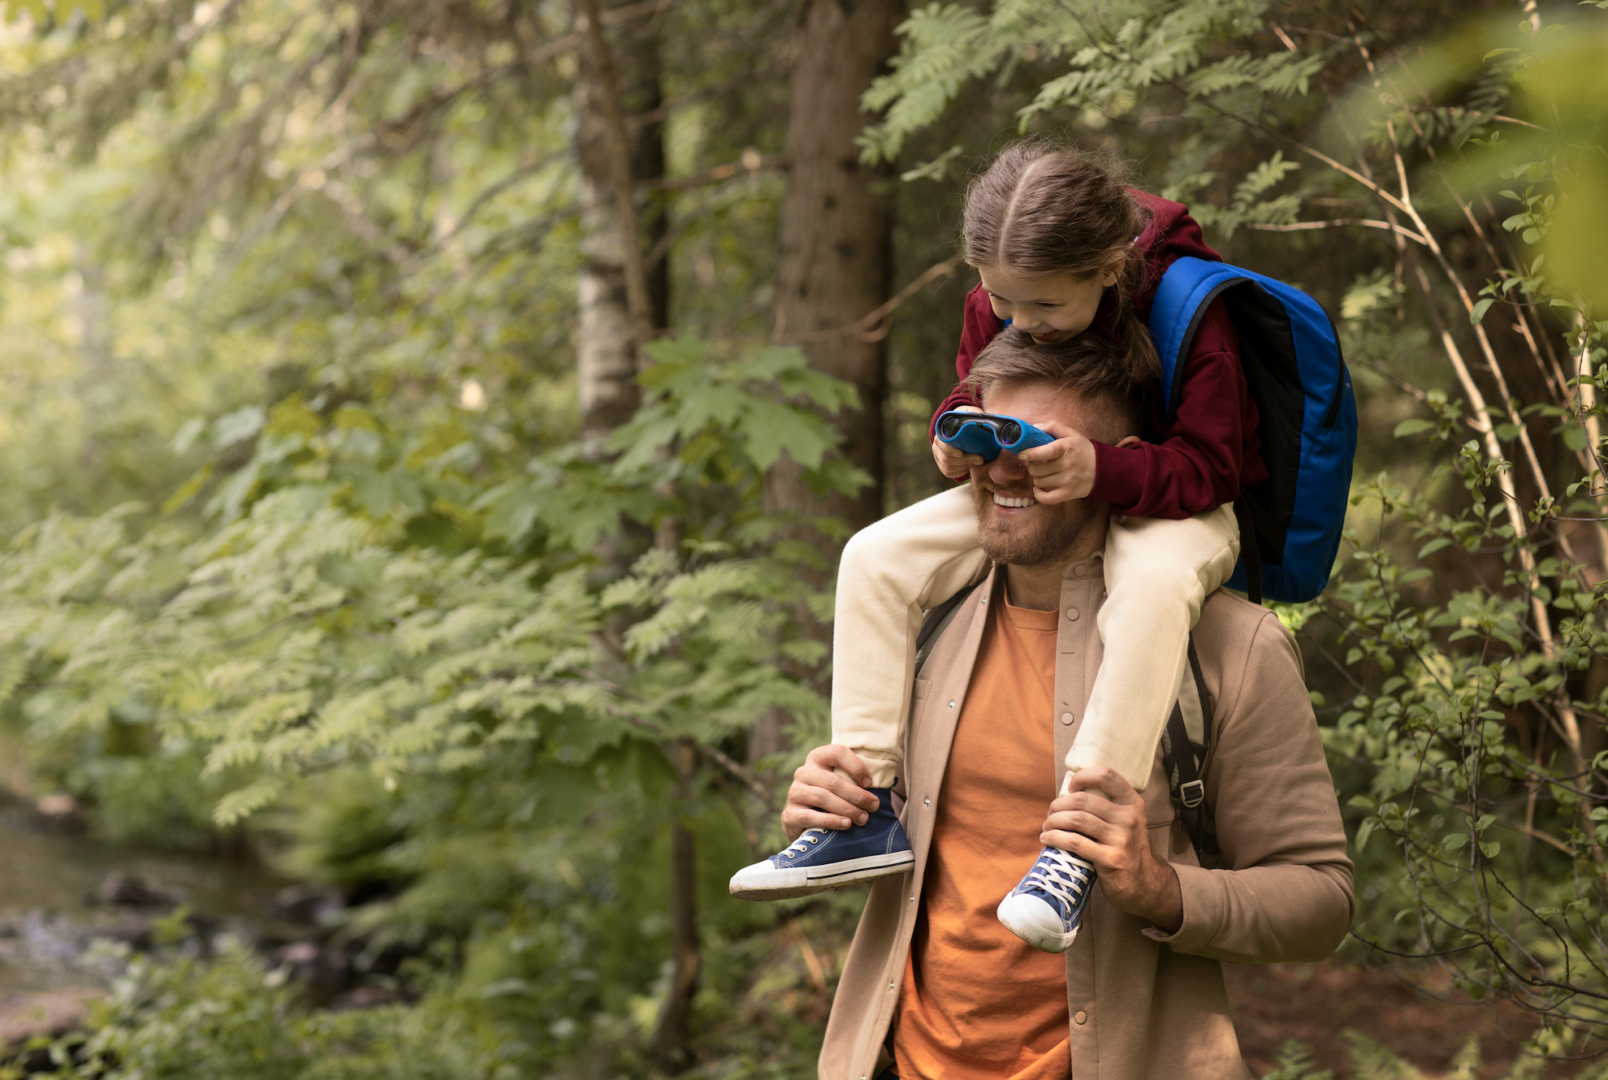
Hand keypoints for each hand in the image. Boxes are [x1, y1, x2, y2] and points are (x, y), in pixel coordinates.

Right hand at [781, 745, 882, 841]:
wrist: (802, 821)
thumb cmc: (831, 797)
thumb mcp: (840, 782)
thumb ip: (854, 778)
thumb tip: (883, 781)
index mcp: (818, 758)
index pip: (837, 752)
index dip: (856, 766)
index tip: (870, 783)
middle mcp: (804, 772)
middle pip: (833, 780)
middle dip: (857, 795)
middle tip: (873, 806)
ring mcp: (795, 792)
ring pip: (822, 797)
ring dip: (847, 809)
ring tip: (863, 818)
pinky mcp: (790, 813)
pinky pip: (810, 816)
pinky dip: (831, 821)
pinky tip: (845, 825)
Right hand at [932, 404, 983, 479]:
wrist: (961, 432)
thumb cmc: (965, 422)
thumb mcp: (968, 413)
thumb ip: (972, 413)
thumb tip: (979, 417)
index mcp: (940, 435)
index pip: (940, 444)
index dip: (950, 450)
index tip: (961, 453)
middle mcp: (936, 448)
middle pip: (946, 459)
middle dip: (965, 460)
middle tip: (980, 459)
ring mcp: (939, 458)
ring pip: (949, 468)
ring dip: (965, 466)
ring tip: (977, 461)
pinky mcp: (943, 467)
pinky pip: (950, 473)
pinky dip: (961, 471)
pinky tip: (969, 465)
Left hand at [1016, 420, 1096, 503]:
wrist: (1104, 469)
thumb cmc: (1083, 450)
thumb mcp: (1072, 434)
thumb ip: (1053, 427)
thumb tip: (1034, 427)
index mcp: (1067, 448)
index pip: (1044, 451)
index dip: (1029, 453)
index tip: (1022, 454)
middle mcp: (1067, 465)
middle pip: (1037, 469)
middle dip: (1033, 466)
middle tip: (1038, 463)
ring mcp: (1068, 481)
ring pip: (1039, 482)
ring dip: (1037, 478)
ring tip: (1043, 473)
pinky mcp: (1068, 494)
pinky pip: (1046, 498)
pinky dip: (1039, 494)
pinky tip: (1039, 488)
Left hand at [1042, 766, 1182, 932]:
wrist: (1145, 884)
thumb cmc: (1127, 849)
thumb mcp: (1126, 822)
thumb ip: (1106, 807)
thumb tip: (1068, 795)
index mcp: (1132, 803)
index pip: (1106, 775)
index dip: (1082, 777)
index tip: (1070, 788)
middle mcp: (1129, 818)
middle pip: (1083, 800)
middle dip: (1058, 805)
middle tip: (1051, 814)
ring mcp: (1122, 839)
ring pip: (1076, 820)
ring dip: (1053, 821)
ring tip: (1047, 826)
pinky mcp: (1111, 859)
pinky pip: (1075, 842)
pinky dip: (1055, 838)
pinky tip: (1047, 839)